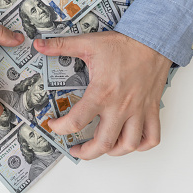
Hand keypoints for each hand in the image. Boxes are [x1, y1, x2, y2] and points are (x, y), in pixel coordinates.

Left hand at [34, 31, 171, 159]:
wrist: (153, 40)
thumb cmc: (124, 44)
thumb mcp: (88, 43)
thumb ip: (61, 46)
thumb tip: (39, 45)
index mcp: (102, 92)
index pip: (77, 121)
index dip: (60, 128)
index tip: (54, 125)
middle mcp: (120, 106)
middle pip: (103, 143)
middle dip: (86, 152)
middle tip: (76, 150)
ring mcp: (138, 110)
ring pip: (128, 145)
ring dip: (113, 152)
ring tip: (101, 147)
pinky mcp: (151, 109)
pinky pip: (152, 137)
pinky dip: (141, 145)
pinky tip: (130, 141)